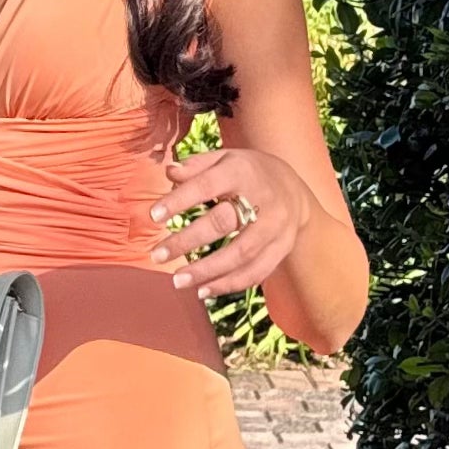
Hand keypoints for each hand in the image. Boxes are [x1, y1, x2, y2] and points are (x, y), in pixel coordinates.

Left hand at [149, 147, 313, 301]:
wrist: (294, 189)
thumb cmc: (248, 173)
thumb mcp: (225, 158)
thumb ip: (196, 166)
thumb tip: (169, 172)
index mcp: (242, 171)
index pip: (207, 185)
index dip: (180, 200)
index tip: (154, 215)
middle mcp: (263, 199)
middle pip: (223, 224)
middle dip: (187, 241)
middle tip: (157, 256)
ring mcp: (276, 227)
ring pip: (241, 254)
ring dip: (207, 271)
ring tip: (177, 281)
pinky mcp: (283, 248)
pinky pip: (256, 272)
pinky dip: (229, 284)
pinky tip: (203, 290)